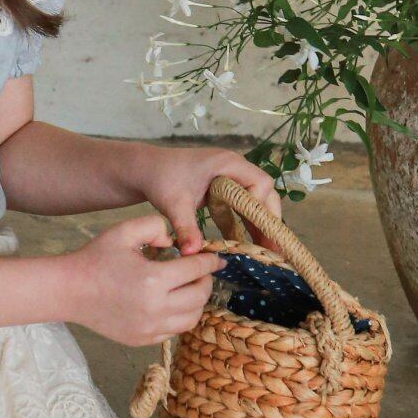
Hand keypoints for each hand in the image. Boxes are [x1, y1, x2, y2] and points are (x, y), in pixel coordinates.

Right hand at [58, 212, 224, 345]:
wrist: (69, 290)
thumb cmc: (96, 258)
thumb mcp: (124, 231)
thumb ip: (156, 226)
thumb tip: (176, 242)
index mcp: (153, 279)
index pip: (195, 270)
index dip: (210, 262)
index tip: (218, 259)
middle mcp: (155, 308)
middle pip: (200, 297)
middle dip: (206, 281)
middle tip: (201, 271)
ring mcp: (149, 328)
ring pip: (192, 318)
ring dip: (197, 301)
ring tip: (189, 288)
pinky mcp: (142, 340)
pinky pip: (174, 330)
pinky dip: (180, 317)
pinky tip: (173, 303)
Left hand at [128, 145, 284, 255]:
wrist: (144, 170)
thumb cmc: (160, 179)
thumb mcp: (174, 204)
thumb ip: (186, 227)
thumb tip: (193, 253)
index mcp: (227, 164)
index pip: (260, 183)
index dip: (263, 207)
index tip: (262, 231)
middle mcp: (233, 168)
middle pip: (263, 193)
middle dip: (268, 219)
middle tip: (273, 248)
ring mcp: (229, 177)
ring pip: (254, 201)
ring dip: (259, 224)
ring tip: (266, 251)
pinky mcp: (222, 189)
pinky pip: (240, 207)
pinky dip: (244, 224)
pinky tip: (246, 244)